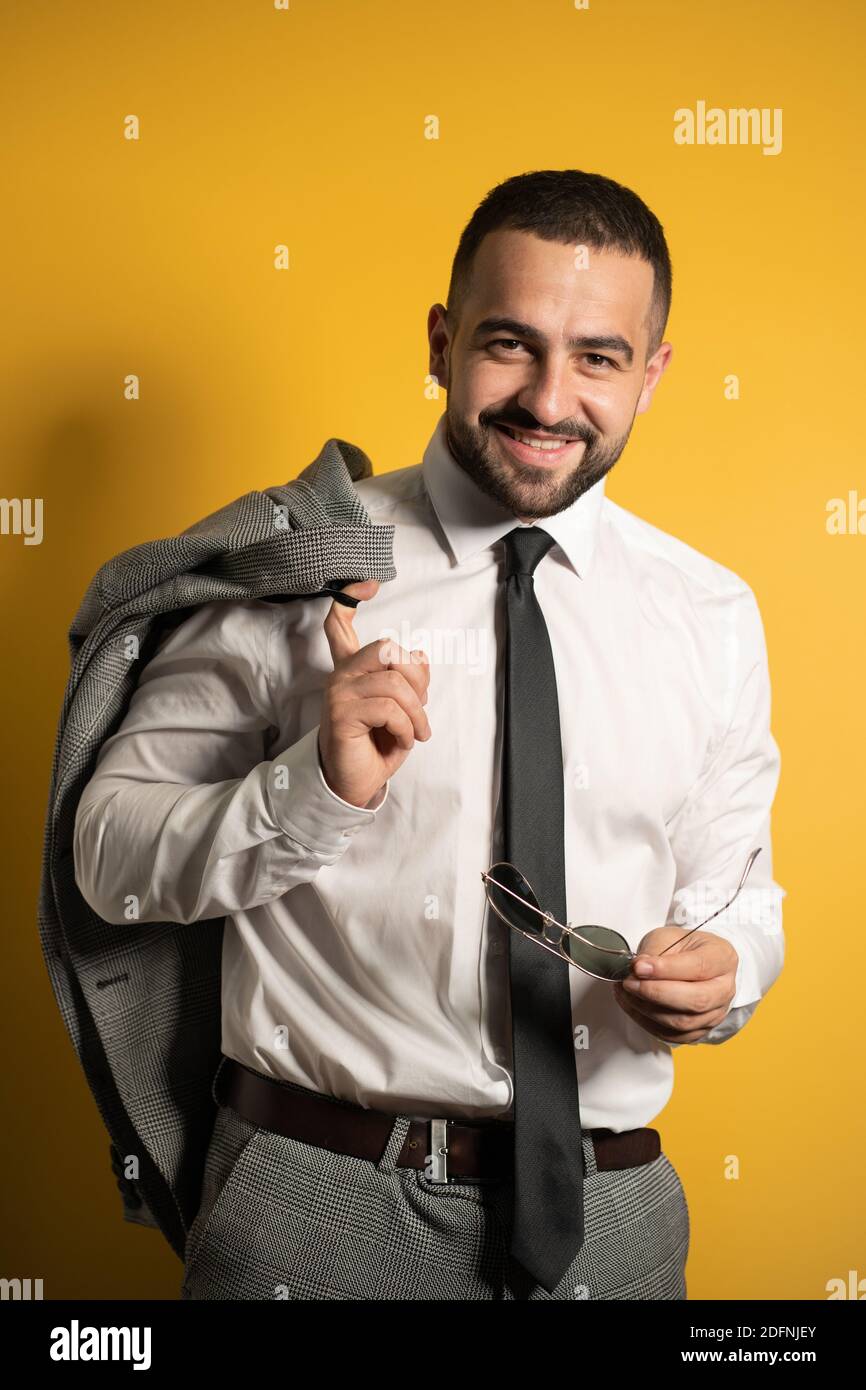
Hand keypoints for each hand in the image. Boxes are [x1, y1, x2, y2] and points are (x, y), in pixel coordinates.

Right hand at [318, 579, 431, 807]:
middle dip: (417, 678)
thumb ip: (409, 681)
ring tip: (417, 733)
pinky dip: (406, 727)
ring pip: (393, 683)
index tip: (369, 584)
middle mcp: (341, 674)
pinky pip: (388, 709)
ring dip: (416, 712)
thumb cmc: (377, 744)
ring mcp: (338, 692)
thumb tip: (422, 655)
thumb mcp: (404, 710)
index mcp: (354, 668)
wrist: (356, 782)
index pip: (340, 623)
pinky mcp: (340, 714)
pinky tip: (403, 740)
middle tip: (421, 709)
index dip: (351, 598)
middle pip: (388, 649)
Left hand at [613, 926, 738, 1043]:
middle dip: (655, 993)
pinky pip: (672, 1035)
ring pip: (682, 1022)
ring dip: (647, 1008)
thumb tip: (638, 969)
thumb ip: (655, 951)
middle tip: (630, 982)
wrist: (693, 962)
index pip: (699, 967)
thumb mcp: (669, 936)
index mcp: (722, 958)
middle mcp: (724, 989)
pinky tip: (632, 1004)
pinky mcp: (699, 1031)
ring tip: (627, 991)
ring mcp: (715, 1014)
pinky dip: (646, 1022)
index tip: (639, 967)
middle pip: (696, 1001)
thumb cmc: (684, 947)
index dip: (666, 969)